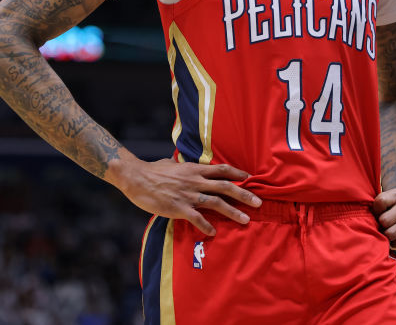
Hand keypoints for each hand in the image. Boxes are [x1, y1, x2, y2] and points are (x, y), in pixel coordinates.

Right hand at [117, 158, 262, 235]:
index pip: (222, 170)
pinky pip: (197, 218)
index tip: (249, 178)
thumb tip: (180, 163)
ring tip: (246, 220)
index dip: (237, 173)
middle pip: (226, 187)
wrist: (136, 178)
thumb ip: (180, 166)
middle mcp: (195, 181)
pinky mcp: (179, 208)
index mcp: (194, 169)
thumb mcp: (171, 164)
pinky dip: (207, 226)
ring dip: (233, 212)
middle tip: (258, 203)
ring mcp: (188, 195)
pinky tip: (214, 232)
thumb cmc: (152, 170)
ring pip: (217, 203)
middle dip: (244, 195)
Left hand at [372, 188, 395, 254]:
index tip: (379, 214)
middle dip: (381, 227)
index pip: (380, 202)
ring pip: (391, 233)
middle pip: (385, 220)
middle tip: (384, 227)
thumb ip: (374, 210)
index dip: (375, 212)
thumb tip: (371, 224)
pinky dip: (394, 244)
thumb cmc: (389, 215)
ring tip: (391, 233)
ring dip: (387, 237)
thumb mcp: (380, 207)